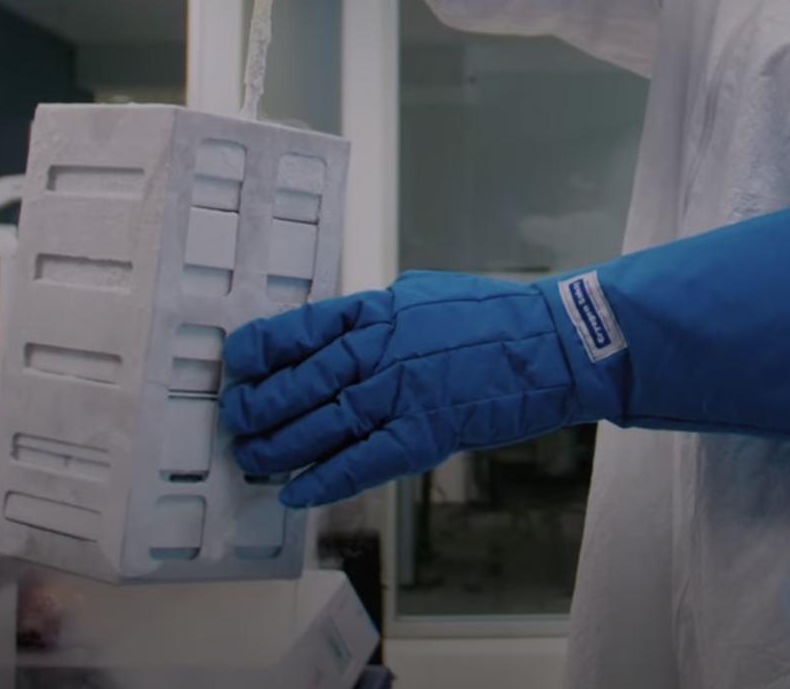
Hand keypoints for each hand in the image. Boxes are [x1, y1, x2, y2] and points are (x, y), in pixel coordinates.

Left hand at [220, 271, 619, 507]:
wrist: (553, 343)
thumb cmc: (493, 319)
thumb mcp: (422, 296)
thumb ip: (376, 318)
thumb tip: (334, 335)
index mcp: (379, 310)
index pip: (301, 329)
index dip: (261, 350)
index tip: (237, 364)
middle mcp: (382, 349)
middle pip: (301, 381)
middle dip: (260, 406)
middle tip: (236, 421)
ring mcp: (402, 392)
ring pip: (322, 423)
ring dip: (280, 447)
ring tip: (254, 458)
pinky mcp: (425, 432)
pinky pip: (362, 461)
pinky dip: (325, 479)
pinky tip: (298, 492)